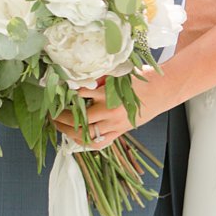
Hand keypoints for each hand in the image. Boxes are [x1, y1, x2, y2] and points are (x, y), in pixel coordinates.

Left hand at [52, 66, 172, 150]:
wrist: (163, 90)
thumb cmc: (142, 78)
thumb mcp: (119, 73)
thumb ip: (99, 78)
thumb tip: (78, 79)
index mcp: (111, 94)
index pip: (82, 95)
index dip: (67, 94)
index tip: (57, 91)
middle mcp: (111, 112)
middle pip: (81, 120)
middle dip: (63, 118)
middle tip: (52, 113)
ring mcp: (116, 125)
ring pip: (88, 135)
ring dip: (70, 132)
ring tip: (59, 126)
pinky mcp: (121, 131)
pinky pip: (100, 142)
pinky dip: (85, 141)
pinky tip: (75, 137)